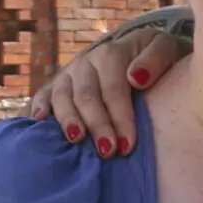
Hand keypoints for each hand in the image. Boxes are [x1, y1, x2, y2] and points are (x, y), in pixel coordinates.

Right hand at [25, 27, 188, 155]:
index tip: (127, 146)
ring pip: (62, 96)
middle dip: (97, 125)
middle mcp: (87, 62)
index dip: (120, 117)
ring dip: (68, 120)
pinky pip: (44, 94)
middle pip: (87, 96)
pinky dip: (38, 107)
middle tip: (107, 152)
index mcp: (112, 53)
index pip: (114, 89)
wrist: (143, 51)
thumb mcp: (166, 50)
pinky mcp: (58, 83)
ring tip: (76, 140)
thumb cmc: (157, 58)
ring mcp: (70, 73)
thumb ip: (155, 60)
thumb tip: (136, 78)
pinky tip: (36, 122)